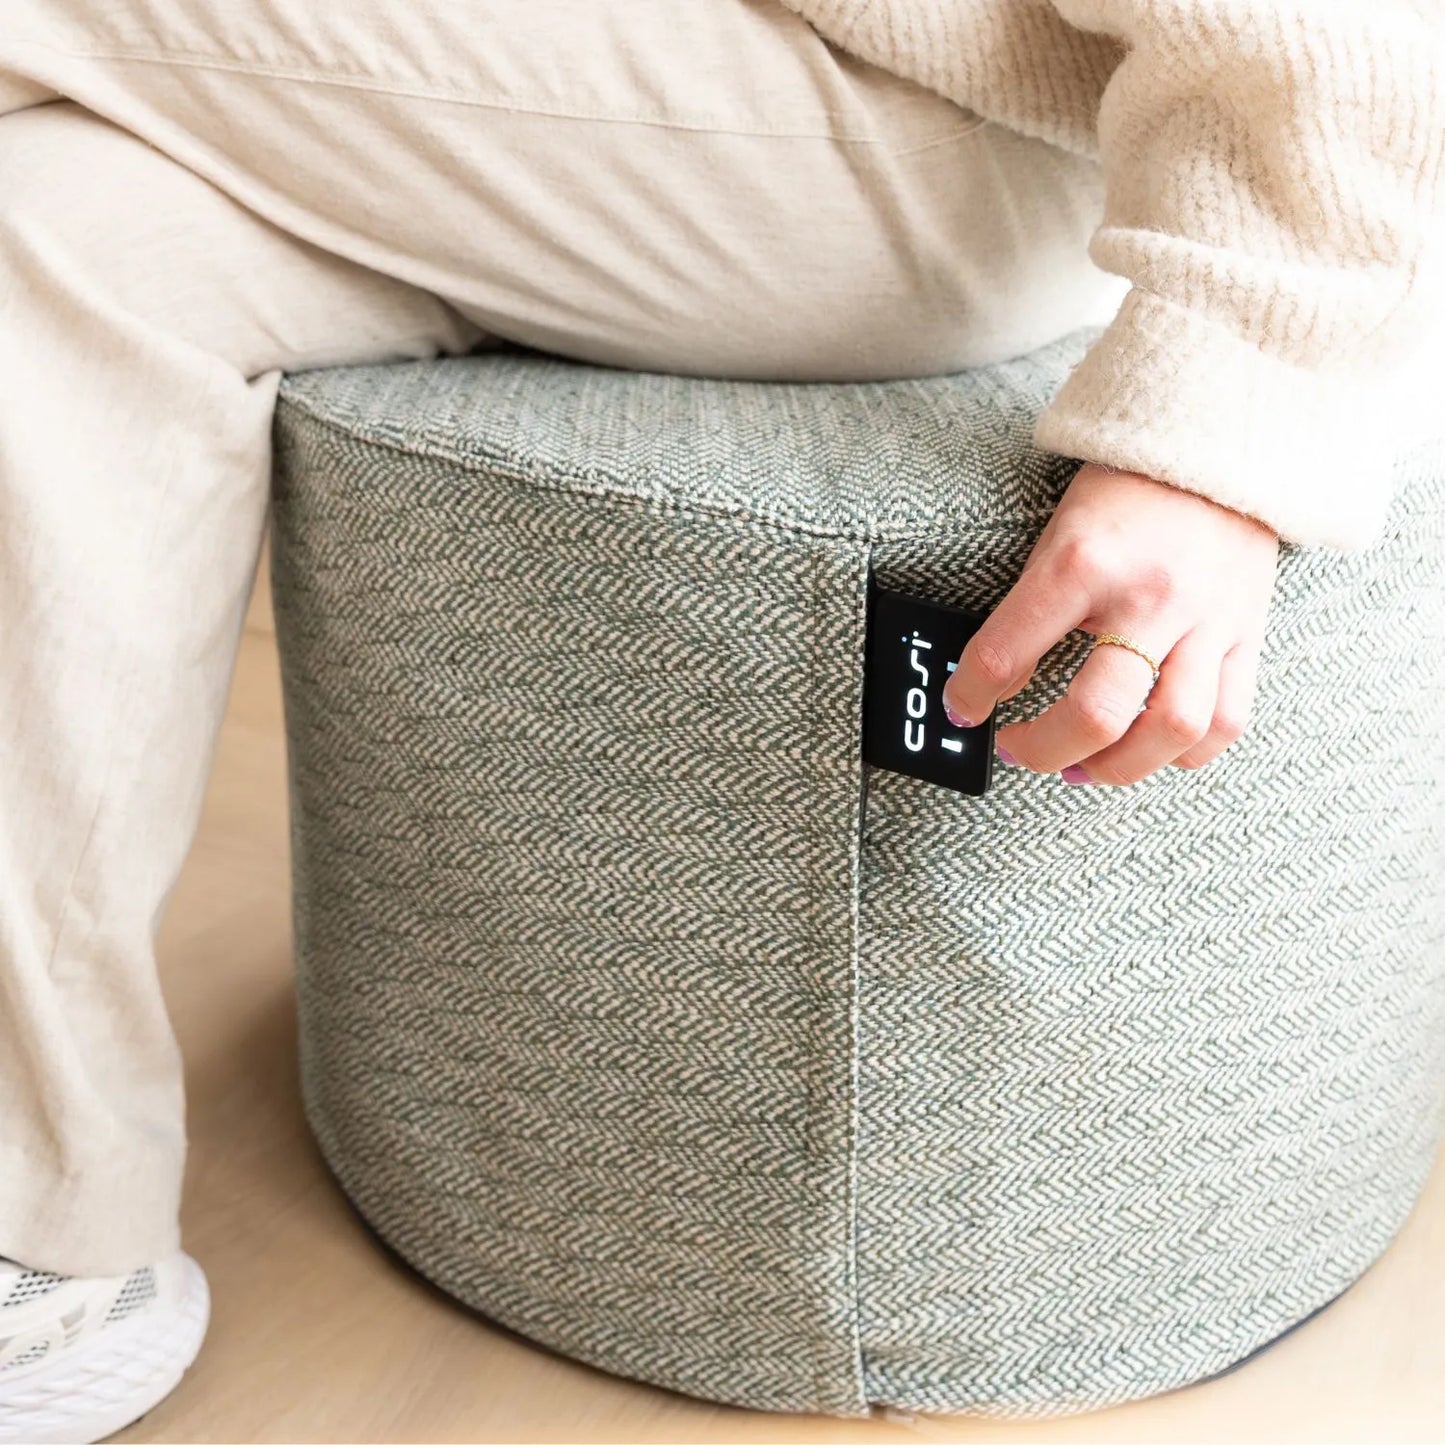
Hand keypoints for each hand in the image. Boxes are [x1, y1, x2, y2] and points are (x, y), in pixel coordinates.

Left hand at [940, 463, 1278, 785]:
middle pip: (1098, 713)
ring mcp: (1206, 619)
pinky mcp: (1246, 633)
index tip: (964, 709)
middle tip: (1020, 750)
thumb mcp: (1059, 534)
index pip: (1007, 654)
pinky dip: (1184, 753)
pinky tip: (1150, 749)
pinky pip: (1225, 720)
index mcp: (1083, 563)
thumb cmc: (1128, 488)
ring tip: (1085, 766)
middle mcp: (1148, 597)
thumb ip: (1030, 608)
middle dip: (1045, 751)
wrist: (1218, 438)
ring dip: (1118, 768)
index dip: (971, 696)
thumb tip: (993, 681)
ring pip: (1171, 730)